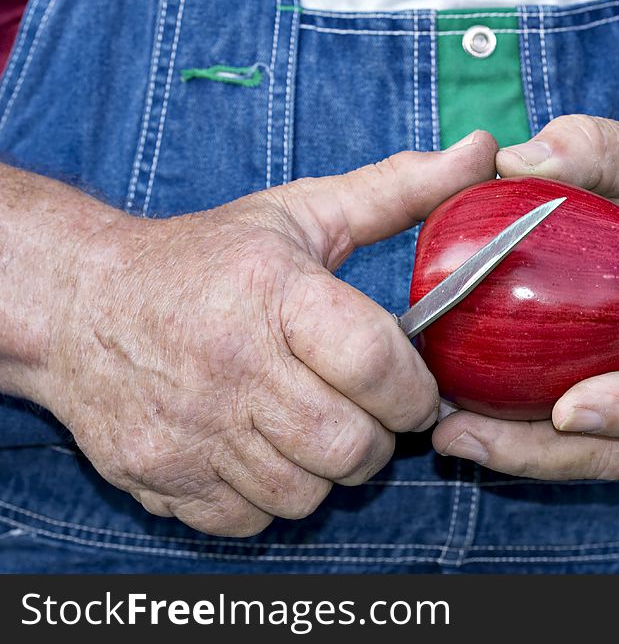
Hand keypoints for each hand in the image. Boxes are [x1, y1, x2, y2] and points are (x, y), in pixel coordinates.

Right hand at [37, 132, 496, 534]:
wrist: (81, 304)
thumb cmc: (205, 260)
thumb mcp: (300, 213)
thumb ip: (398, 190)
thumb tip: (482, 153)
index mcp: (273, 292)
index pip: (374, 362)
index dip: (413, 390)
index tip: (415, 389)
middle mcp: (230, 364)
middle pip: (349, 446)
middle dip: (377, 438)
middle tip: (365, 411)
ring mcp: (191, 430)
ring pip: (306, 493)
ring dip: (324, 469)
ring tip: (311, 427)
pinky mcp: (162, 477)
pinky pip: (251, 519)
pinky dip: (269, 496)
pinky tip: (259, 451)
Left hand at [432, 116, 618, 479]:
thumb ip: (595, 148)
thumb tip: (510, 161)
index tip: (567, 413)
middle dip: (546, 455)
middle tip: (462, 436)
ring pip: (599, 456)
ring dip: (523, 458)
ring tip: (450, 437)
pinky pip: (581, 442)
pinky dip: (525, 441)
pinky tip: (466, 421)